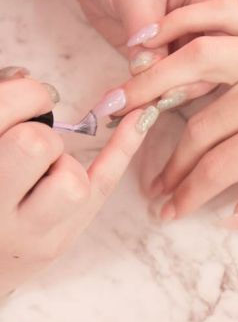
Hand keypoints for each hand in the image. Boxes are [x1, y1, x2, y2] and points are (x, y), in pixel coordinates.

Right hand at [0, 77, 146, 296]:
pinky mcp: (57, 243)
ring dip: (63, 163)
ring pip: (72, 181)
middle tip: (30, 143)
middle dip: (40, 133)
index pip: (4, 112)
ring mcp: (26, 233)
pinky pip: (101, 188)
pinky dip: (123, 149)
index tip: (28, 100)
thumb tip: (27, 78)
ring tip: (40, 175)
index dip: (23, 95)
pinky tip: (140, 118)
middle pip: (36, 145)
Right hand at [105, 0, 237, 224]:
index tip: (168, 212)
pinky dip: (179, 23)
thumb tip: (231, 217)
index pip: (221, 166)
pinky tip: (147, 41)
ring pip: (194, 62)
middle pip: (200, 125)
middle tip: (150, 187)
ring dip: (151, 87)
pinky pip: (218, 14)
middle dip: (169, 163)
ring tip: (119, 110)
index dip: (188, 194)